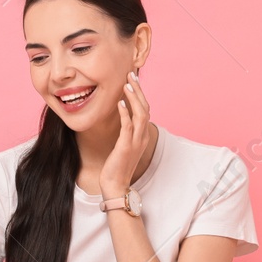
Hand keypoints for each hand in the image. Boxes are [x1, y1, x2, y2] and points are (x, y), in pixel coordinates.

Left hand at [99, 70, 154, 197]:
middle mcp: (142, 136)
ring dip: (134, 98)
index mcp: (142, 135)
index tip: (133, 80)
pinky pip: (128, 126)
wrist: (116, 185)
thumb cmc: (117, 165)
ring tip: (127, 84)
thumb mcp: (124, 145)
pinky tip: (120, 102)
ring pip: (140, 115)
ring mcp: (136, 142)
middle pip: (145, 108)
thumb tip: (121, 116)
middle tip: (131, 75)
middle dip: (139, 91)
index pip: (145, 110)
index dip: (140, 94)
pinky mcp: (126, 146)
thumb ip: (126, 131)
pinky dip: (125, 113)